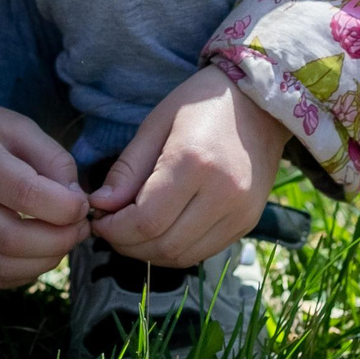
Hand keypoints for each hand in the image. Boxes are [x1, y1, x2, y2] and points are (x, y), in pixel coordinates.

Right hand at [0, 101, 90, 286]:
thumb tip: (76, 204)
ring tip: (63, 241)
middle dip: (59, 241)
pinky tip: (38, 253)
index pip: (23, 193)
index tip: (82, 205)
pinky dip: (24, 272)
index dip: (63, 207)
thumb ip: (54, 161)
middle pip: (12, 239)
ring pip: (1, 266)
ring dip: (45, 262)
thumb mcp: (20, 128)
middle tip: (80, 229)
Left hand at [88, 65, 291, 267]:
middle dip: (127, 244)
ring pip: (183, 255)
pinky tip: (162, 231)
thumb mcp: (156, 124)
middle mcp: (223, 193)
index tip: (98, 220)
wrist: (260, 103)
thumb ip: (128, 168)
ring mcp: (240, 212)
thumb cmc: (201, 104)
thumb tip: (101, 205)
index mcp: (194, 162)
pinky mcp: (249, 222)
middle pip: (164, 244)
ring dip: (150, 252)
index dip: (115, 229)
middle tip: (111, 228)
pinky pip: (204, 251)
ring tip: (133, 231)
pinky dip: (176, 249)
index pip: (145, 220)